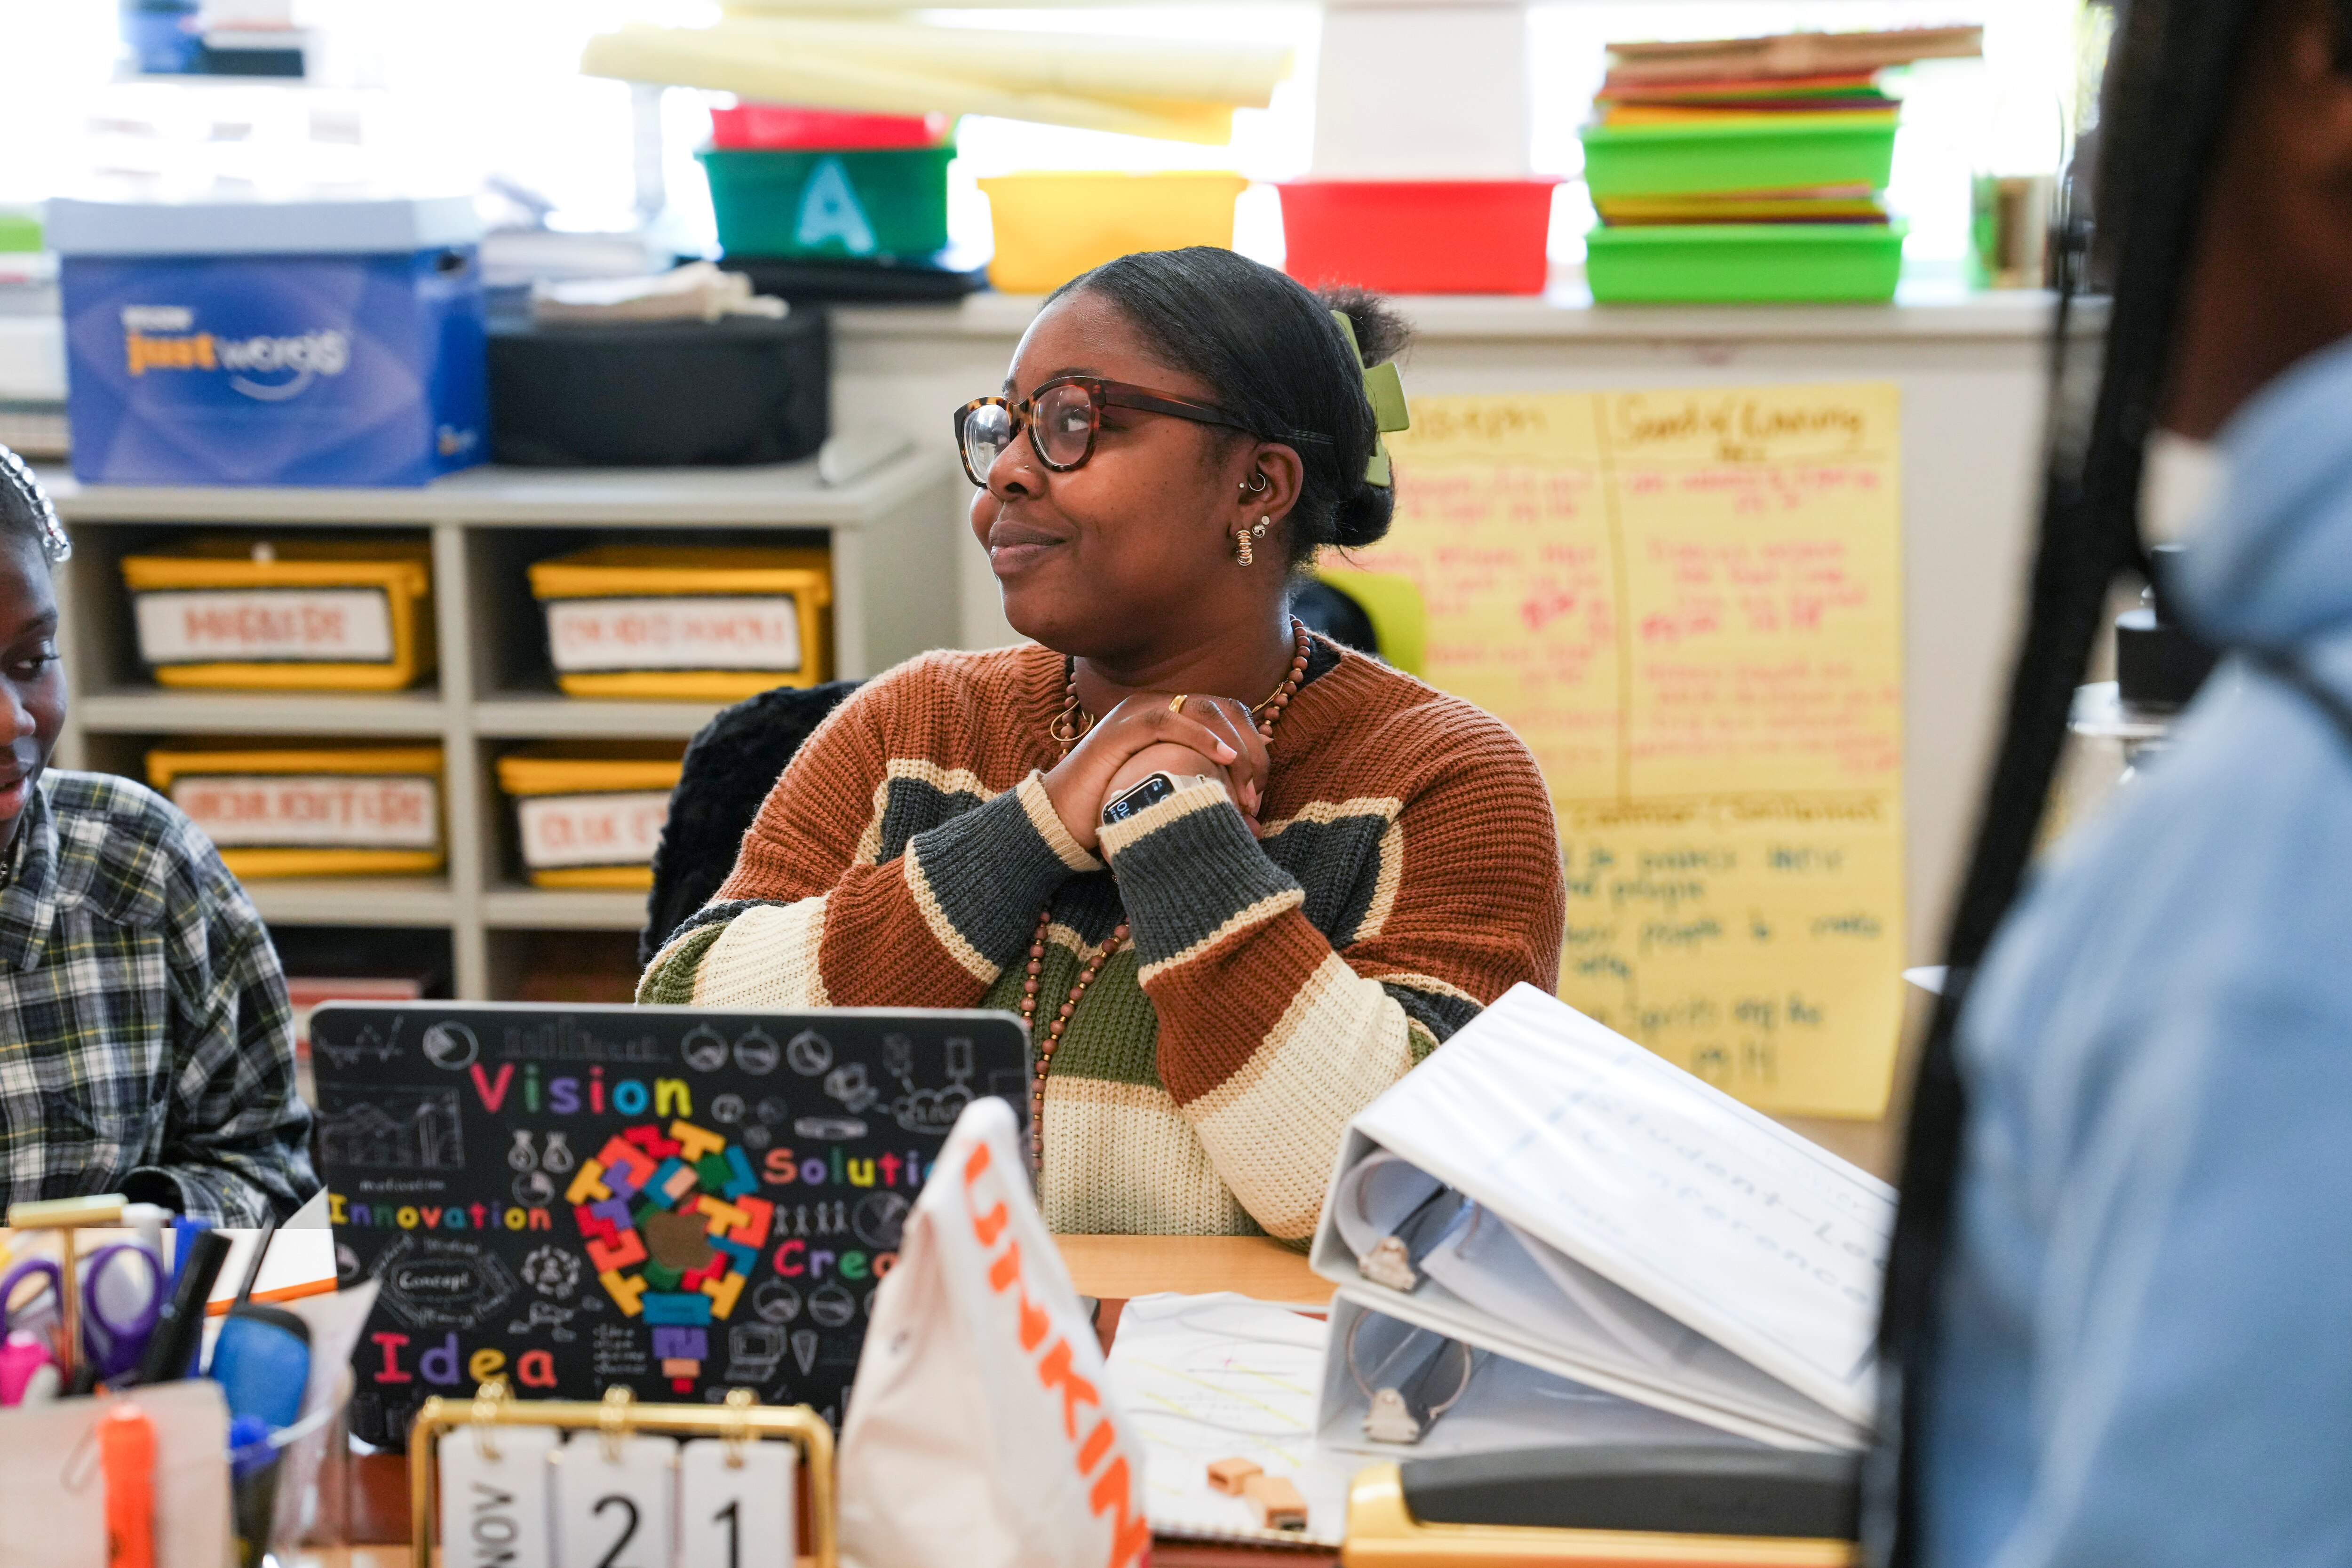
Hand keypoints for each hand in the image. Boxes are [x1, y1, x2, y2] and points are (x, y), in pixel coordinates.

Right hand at [1043, 692, 1268, 851]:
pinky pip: (1167, 719)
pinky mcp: (1119, 729)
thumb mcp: (1174, 807)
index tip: (1258, 795)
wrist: (1061, 823)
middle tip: (1254, 798)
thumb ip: (1212, 808)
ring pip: (1203, 709)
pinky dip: (1202, 735)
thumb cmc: (1116, 817)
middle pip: (1224, 709)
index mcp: (1172, 720)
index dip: (1254, 750)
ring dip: (1233, 749)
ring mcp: (1136, 714)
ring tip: (1243, 791)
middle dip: (1251, 753)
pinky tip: (1224, 758)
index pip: (1229, 716)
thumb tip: (1258, 829)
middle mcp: (1156, 708)